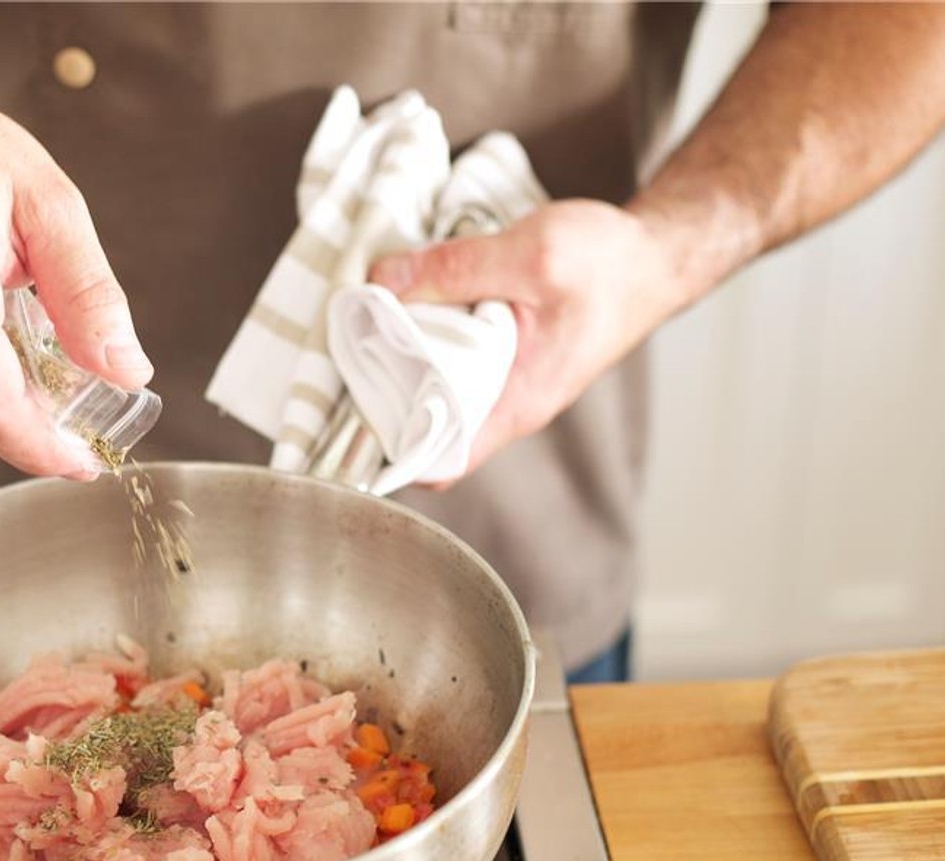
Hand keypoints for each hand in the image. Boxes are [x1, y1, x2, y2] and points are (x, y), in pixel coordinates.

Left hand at [370, 200, 679, 480]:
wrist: (657, 255)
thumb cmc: (612, 266)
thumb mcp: (533, 254)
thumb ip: (456, 267)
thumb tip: (382, 280)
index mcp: (514, 403)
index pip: (439, 461)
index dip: (390, 446)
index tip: (350, 405)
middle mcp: (503, 403)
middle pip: (421, 419)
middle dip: (380, 385)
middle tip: (347, 338)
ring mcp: (501, 379)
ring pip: (430, 383)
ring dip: (397, 352)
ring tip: (367, 312)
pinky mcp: (499, 352)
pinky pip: (446, 354)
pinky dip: (422, 330)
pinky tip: (405, 296)